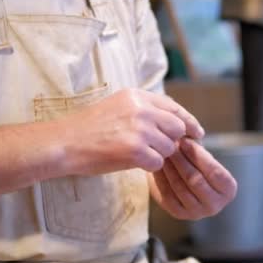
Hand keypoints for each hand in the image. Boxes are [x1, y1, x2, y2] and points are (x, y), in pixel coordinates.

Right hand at [59, 88, 203, 174]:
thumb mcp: (119, 106)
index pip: (174, 108)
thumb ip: (146, 110)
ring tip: (134, 153)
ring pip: (168, 148)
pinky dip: (148, 166)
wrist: (65, 142)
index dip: (189, 122)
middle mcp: (142, 109)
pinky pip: (158, 162)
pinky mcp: (136, 150)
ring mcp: (140, 129)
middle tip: (156, 148)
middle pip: (177, 128)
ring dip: (157, 155)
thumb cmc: (91, 128)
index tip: (197, 133)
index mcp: (138, 96)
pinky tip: (131, 162)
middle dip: (171, 141)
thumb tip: (177, 123)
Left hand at [150, 137, 237, 219]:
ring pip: (180, 187)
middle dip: (181, 160)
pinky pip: (167, 195)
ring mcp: (196, 212)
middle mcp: (215, 205)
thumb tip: (184, 137)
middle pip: (196, 180)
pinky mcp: (179, 214)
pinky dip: (161, 178)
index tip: (185, 141)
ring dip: (169, 167)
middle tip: (169, 145)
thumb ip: (199, 150)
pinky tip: (157, 165)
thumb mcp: (207, 158)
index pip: (215, 172)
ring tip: (162, 152)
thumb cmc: (202, 167)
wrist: (192, 185)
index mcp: (228, 191)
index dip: (199, 155)